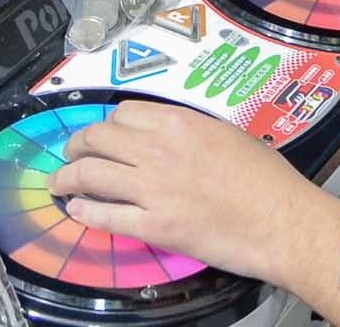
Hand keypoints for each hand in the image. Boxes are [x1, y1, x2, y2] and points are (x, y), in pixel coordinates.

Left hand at [52, 101, 339, 288]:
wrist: (282, 221)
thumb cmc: (267, 179)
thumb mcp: (228, 135)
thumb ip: (191, 132)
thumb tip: (170, 137)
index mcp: (179, 123)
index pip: (123, 114)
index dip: (107, 124)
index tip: (103, 134)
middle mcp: (159, 150)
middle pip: (98, 139)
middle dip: (77, 146)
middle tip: (70, 154)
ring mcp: (153, 189)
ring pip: (93, 175)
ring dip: (67, 177)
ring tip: (56, 182)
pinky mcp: (155, 226)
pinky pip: (107, 216)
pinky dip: (85, 211)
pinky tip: (75, 209)